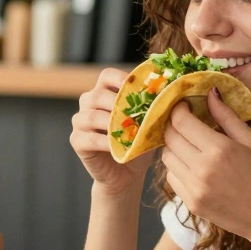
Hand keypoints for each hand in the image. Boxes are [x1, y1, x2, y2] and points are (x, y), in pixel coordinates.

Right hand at [70, 68, 154, 196]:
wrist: (126, 174)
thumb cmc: (138, 143)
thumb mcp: (148, 122)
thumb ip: (154, 108)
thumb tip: (173, 96)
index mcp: (104, 92)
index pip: (107, 75)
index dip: (121, 79)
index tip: (140, 89)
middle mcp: (88, 103)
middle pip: (97, 95)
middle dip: (118, 104)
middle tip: (138, 114)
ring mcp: (80, 122)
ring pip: (91, 116)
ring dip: (112, 123)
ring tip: (130, 131)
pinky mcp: (77, 141)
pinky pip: (88, 138)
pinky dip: (104, 142)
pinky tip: (118, 147)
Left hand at [160, 87, 250, 241]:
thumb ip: (227, 117)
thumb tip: (210, 93)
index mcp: (219, 149)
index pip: (182, 122)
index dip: (178, 109)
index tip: (182, 104)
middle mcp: (201, 169)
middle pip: (169, 138)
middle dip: (173, 126)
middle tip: (184, 122)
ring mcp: (194, 189)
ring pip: (166, 158)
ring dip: (173, 147)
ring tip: (189, 144)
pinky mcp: (191, 203)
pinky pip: (172, 178)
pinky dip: (177, 167)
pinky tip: (193, 165)